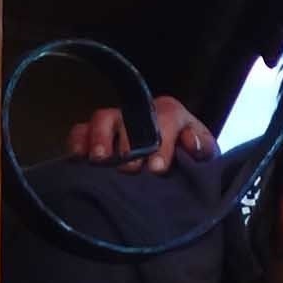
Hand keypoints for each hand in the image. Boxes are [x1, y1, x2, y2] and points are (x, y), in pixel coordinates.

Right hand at [64, 94, 213, 170]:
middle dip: (128, 143)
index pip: (166, 118)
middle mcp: (139, 113)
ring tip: (101, 162)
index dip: (162, 141)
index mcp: (170, 114)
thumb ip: (202, 147)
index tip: (158, 167)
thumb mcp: (205, 154)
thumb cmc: (190, 157)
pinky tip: (78, 160)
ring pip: (102, 119)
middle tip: (129, 168)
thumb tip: (190, 142)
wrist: (176, 164)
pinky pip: (80, 131)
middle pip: (129, 117)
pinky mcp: (94, 134)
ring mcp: (115, 122)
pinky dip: (77, 143)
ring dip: (99, 139)